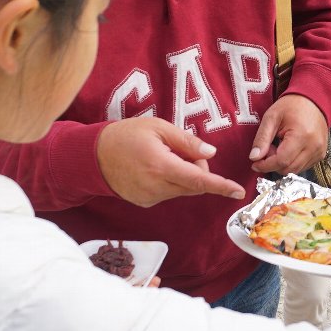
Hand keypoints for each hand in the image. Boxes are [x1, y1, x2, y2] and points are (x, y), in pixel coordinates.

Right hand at [97, 117, 245, 206]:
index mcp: (162, 167)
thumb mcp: (158, 127)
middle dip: (199, 169)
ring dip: (184, 175)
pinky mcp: (144, 202)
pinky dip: (170, 181)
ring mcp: (150, 197)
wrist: (93, 155)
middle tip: (185, 149)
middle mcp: (157, 187)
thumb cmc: (126, 135)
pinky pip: (168, 193)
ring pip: (182, 189)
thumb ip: (186, 141)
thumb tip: (210, 152)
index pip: (199, 181)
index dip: (221, 186)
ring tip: (163, 156)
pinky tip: (153, 167)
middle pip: (194, 185)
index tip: (238, 192)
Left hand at [249, 93, 327, 174]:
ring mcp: (319, 152)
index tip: (255, 163)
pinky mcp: (320, 155)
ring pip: (295, 171)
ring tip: (278, 146)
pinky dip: (291, 162)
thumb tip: (254, 158)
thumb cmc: (291, 106)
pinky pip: (302, 167)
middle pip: (288, 169)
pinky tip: (287, 149)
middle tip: (267, 149)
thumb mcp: (271, 117)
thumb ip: (262, 138)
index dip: (265, 165)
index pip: (281, 161)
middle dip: (273, 164)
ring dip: (282, 164)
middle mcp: (314, 147)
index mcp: (302, 136)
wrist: (314, 100)